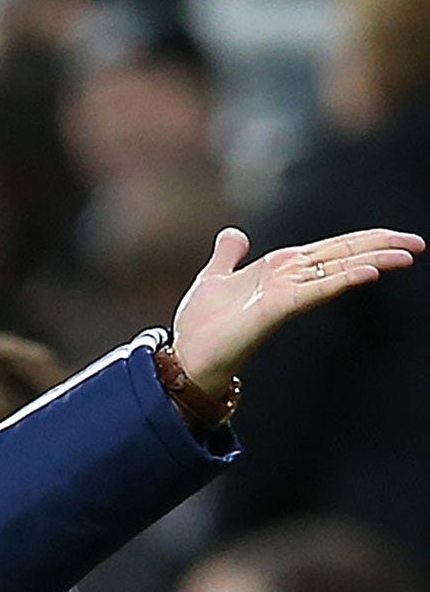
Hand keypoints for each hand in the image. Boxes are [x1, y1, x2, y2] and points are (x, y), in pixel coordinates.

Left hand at [170, 225, 421, 396]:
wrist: (185, 358)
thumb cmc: (201, 326)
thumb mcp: (214, 279)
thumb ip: (228, 256)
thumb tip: (235, 233)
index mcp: (279, 269)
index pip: (330, 249)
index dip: (364, 241)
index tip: (396, 238)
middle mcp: (289, 279)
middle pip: (343, 256)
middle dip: (381, 247)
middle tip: (418, 245)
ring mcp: (286, 294)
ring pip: (337, 271)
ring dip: (373, 260)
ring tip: (407, 254)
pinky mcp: (277, 308)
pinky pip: (315, 290)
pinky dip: (341, 279)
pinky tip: (369, 272)